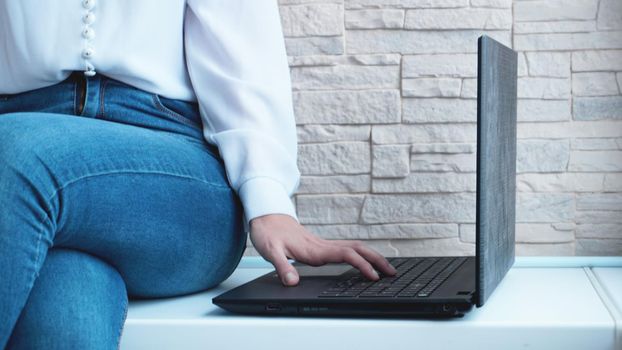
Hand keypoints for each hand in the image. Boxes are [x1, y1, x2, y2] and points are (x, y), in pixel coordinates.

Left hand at [249, 214, 396, 285]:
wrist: (265, 215)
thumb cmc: (268, 232)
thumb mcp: (270, 251)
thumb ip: (281, 266)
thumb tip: (292, 282)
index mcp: (315, 249)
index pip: (346, 255)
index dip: (361, 265)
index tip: (373, 276)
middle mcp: (323, 246)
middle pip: (358, 250)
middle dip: (377, 260)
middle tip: (392, 273)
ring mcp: (323, 245)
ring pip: (355, 248)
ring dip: (372, 257)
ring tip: (386, 269)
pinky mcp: (321, 246)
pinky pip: (347, 249)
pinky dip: (361, 255)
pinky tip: (365, 262)